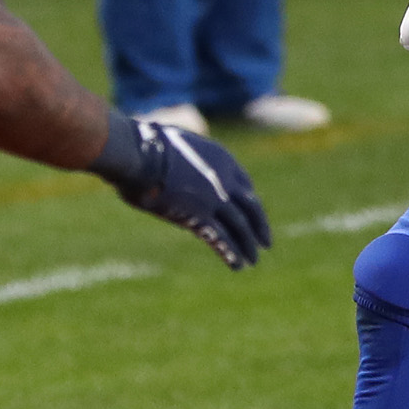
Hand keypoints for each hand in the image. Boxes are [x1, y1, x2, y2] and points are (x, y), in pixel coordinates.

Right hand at [91, 110, 270, 268]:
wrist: (142, 154)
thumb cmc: (148, 145)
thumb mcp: (178, 143)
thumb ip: (187, 156)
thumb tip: (173, 161)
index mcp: (222, 158)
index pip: (244, 183)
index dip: (249, 200)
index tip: (252, 212)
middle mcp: (225, 179)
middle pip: (250, 207)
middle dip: (259, 226)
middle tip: (265, 242)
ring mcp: (215, 199)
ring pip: (240, 227)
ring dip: (248, 245)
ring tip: (253, 260)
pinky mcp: (200, 217)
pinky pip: (221, 238)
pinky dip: (230, 253)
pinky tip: (237, 265)